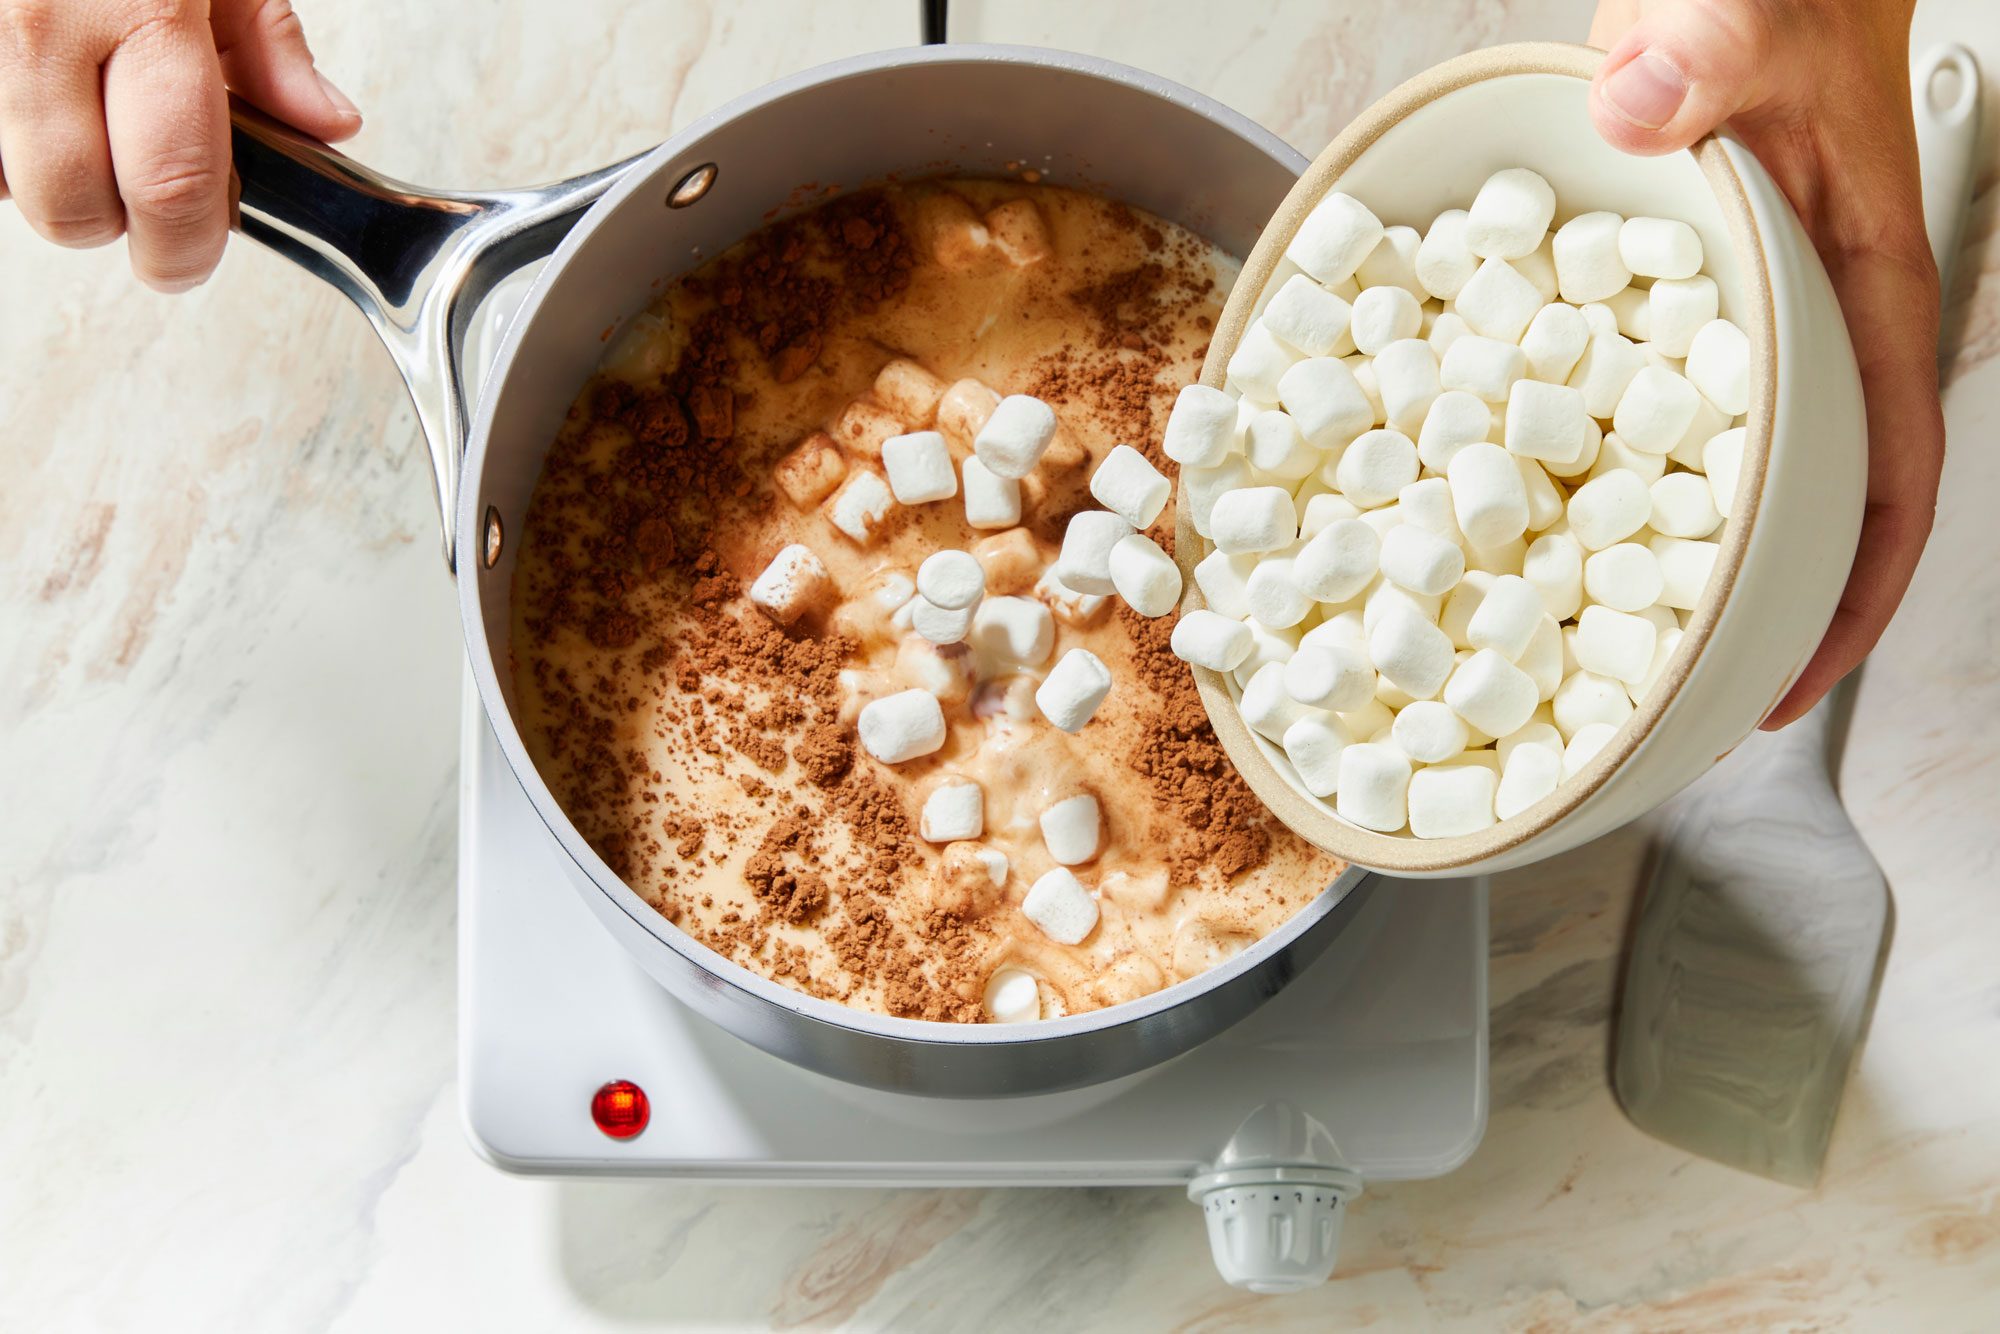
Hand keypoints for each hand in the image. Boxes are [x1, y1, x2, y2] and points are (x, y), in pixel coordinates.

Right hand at [0, 0, 358, 290]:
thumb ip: (264, 38)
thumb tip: (324, 122)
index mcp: (139, 6)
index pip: (170, 187)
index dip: (185, 250)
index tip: (190, 256)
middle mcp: (37, 21)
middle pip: (69, 205)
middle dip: (110, 219)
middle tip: (136, 187)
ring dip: (38, 169)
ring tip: (75, 113)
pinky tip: (28, 90)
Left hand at [1588, 0, 1942, 728]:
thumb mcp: (1741, 16)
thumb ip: (1704, 54)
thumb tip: (1648, 109)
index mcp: (1861, 291)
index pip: (1888, 477)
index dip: (1849, 599)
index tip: (1785, 688)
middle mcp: (1807, 328)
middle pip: (1806, 510)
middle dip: (1753, 620)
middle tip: (1662, 715)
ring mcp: (1739, 326)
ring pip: (1725, 478)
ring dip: (1676, 568)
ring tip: (1594, 661)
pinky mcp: (1672, 309)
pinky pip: (1652, 422)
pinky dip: (1611, 485)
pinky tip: (1536, 524)